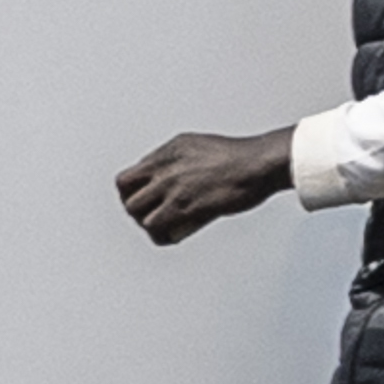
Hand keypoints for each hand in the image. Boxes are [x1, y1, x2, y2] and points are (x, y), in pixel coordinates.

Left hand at [115, 128, 295, 243]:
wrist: (257, 165)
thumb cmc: (239, 158)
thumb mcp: (198, 147)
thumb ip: (178, 161)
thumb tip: (170, 178)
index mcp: (168, 151)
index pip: (129, 176)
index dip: (134, 193)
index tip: (146, 202)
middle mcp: (164, 167)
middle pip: (126, 194)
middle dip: (136, 209)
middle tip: (151, 217)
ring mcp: (172, 187)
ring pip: (136, 212)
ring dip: (148, 223)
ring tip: (164, 229)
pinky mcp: (184, 206)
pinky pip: (156, 227)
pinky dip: (161, 236)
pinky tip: (172, 237)